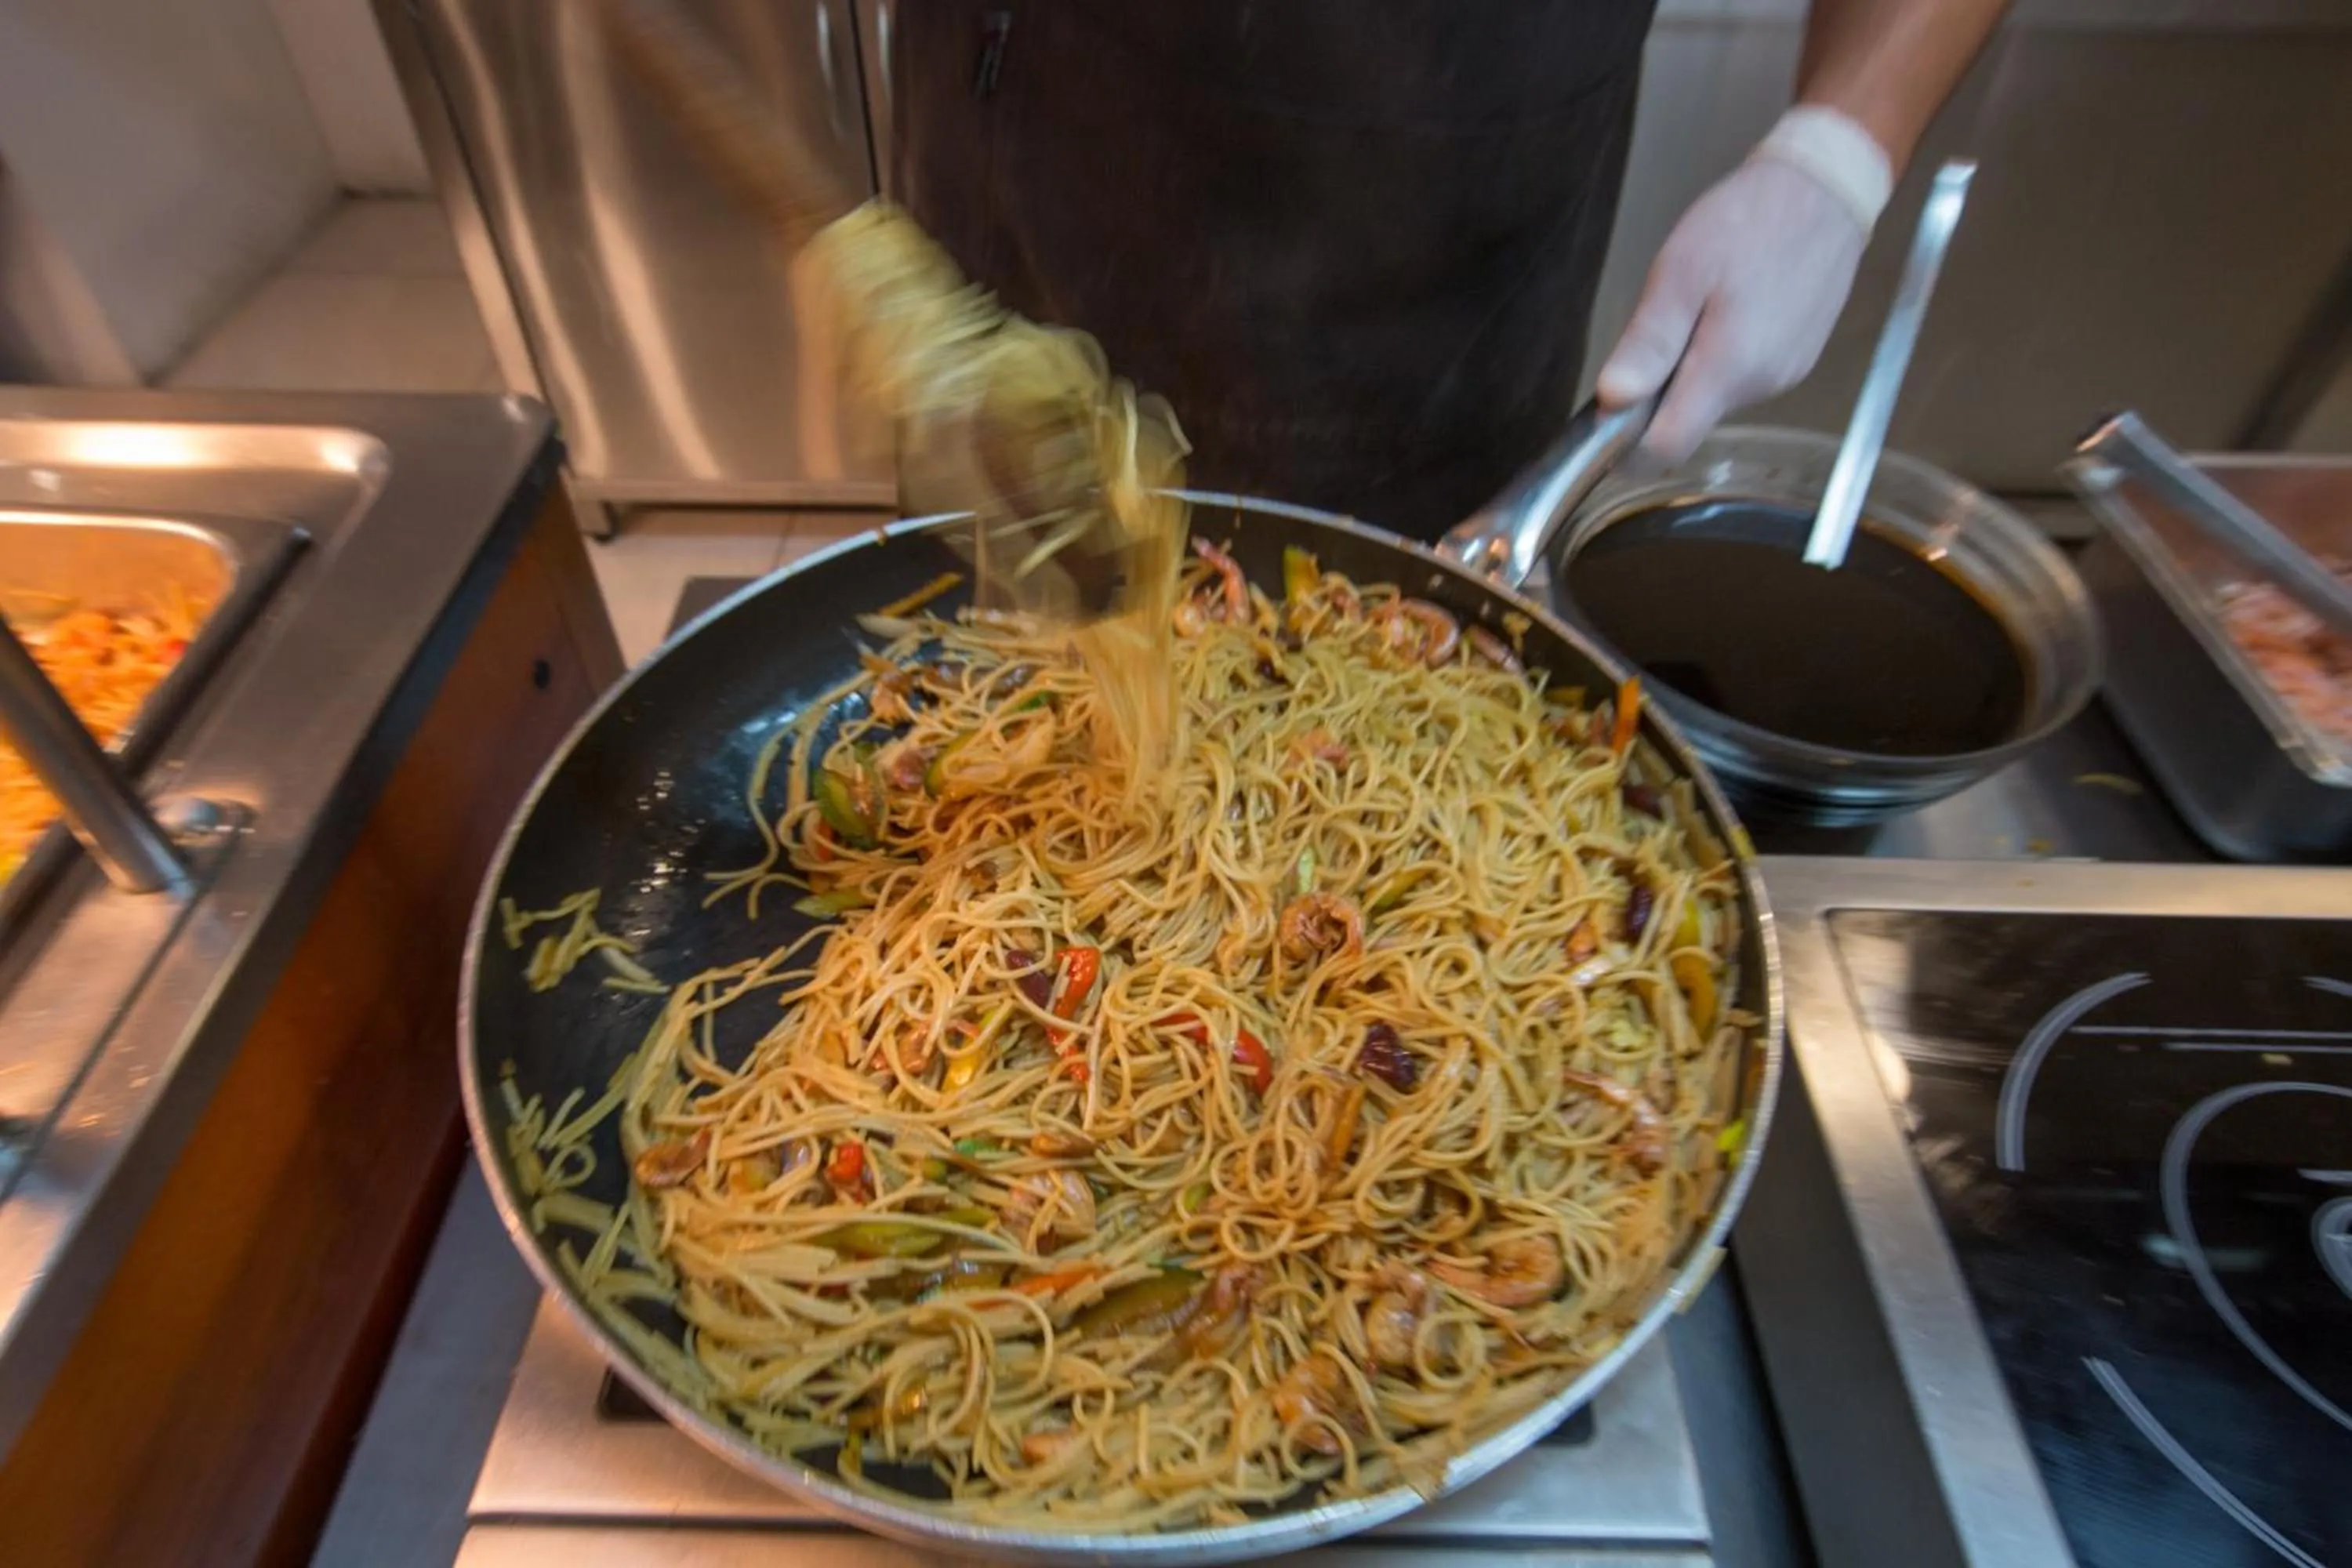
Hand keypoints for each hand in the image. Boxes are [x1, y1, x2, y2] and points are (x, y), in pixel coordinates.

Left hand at [1596, 157, 1868, 462]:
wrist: (1826, 189)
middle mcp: (1760, 386)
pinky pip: (1743, 377)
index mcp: (1728, 369)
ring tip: (1700, 305)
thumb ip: (1649, 342)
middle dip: (1659, 395)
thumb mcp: (1681, 273)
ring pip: (1714, 399)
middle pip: (1688, 422)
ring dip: (1691, 370)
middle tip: (1659, 326)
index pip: (1667, 448)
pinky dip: (1723, 356)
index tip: (1608, 417)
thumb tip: (1613, 400)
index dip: (1628, 446)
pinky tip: (1730, 306)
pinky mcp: (1798, 360)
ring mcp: (1784, 375)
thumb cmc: (1748, 222)